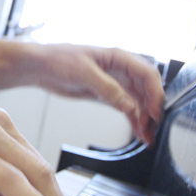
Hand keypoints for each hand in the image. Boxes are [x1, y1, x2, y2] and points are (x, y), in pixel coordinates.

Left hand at [29, 44, 164, 142]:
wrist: (40, 67)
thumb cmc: (58, 59)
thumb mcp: (83, 72)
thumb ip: (107, 88)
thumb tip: (128, 105)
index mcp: (119, 58)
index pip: (148, 74)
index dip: (156, 94)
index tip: (155, 113)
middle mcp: (120, 69)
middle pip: (146, 91)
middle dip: (151, 111)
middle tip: (150, 131)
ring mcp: (114, 82)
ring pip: (138, 101)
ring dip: (143, 119)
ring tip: (146, 138)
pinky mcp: (105, 94)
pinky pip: (126, 107)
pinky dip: (132, 119)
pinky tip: (137, 132)